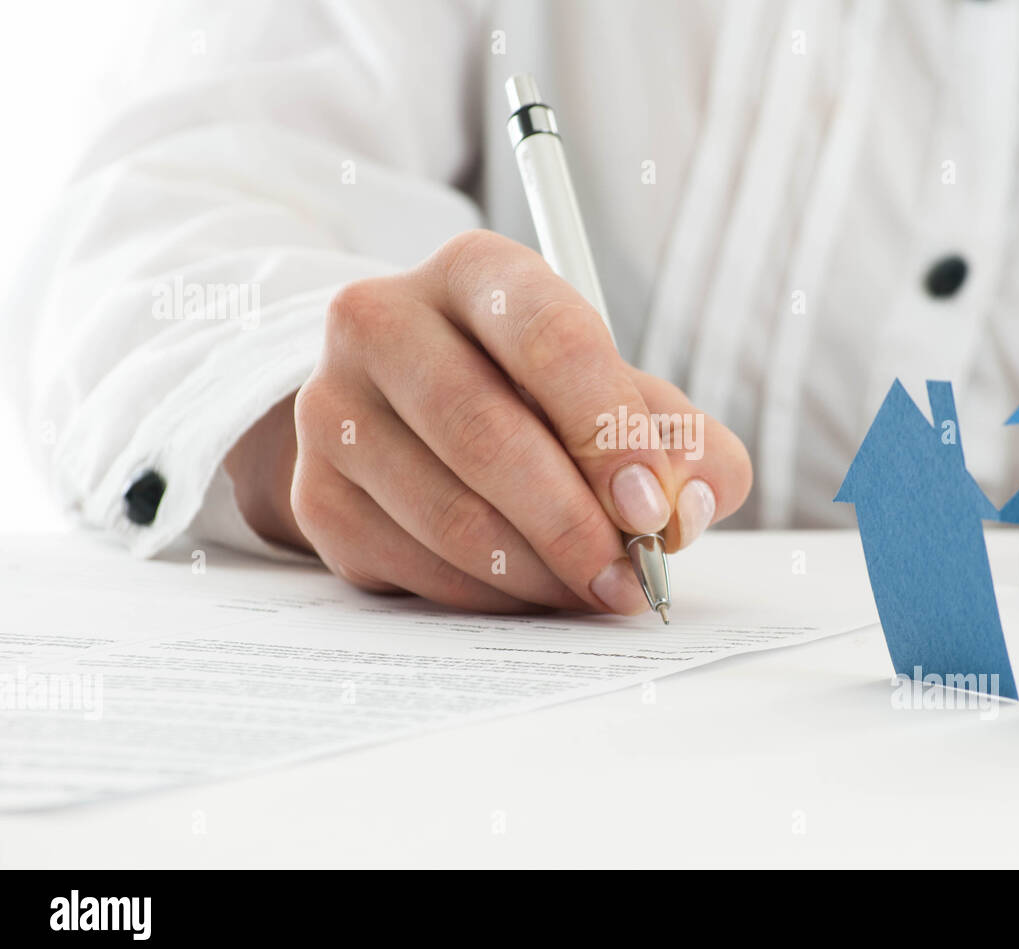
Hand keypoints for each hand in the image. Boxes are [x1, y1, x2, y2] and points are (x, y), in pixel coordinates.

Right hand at [225, 230, 751, 613]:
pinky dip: (491, 595)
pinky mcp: (317, 494)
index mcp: (476, 273)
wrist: (412, 421)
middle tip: (633, 576)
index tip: (654, 505)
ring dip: (540, 572)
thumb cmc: (537, 401)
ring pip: (448, 513)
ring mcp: (334, 409)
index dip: (607, 428)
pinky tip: (532, 589)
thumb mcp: (618, 396)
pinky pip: (415, 565)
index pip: (548, 336)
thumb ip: (682, 441)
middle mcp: (382, 321)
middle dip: (574, 522)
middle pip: (485, 432)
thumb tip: (692, 505)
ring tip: (596, 589)